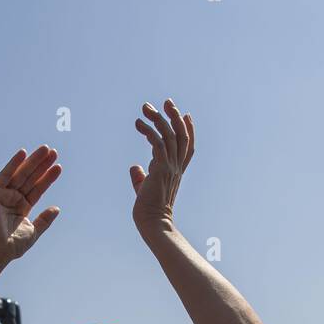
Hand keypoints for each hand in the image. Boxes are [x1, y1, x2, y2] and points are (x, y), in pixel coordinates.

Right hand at [0, 146, 60, 261]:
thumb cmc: (13, 245)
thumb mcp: (33, 231)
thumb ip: (44, 220)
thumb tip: (57, 208)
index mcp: (21, 207)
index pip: (37, 189)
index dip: (47, 178)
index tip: (59, 167)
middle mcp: (12, 199)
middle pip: (30, 178)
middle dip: (41, 165)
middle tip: (54, 152)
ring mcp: (3, 195)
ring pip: (20, 174)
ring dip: (32, 161)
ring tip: (45, 150)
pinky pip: (4, 176)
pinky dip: (13, 164)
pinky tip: (23, 153)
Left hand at [131, 98, 194, 232]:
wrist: (152, 222)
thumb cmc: (148, 209)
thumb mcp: (144, 188)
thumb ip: (141, 177)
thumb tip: (135, 167)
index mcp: (176, 170)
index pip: (187, 146)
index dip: (189, 129)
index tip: (184, 114)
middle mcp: (176, 166)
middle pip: (181, 135)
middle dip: (174, 116)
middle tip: (166, 101)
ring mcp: (171, 167)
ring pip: (169, 135)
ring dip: (158, 118)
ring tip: (145, 108)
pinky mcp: (161, 168)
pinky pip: (157, 143)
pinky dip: (149, 130)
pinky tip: (138, 124)